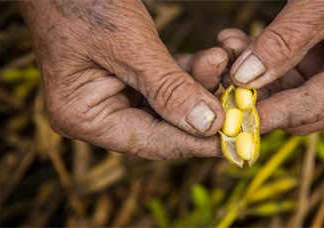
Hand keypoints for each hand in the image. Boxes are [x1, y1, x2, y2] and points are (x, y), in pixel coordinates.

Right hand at [18, 1, 228, 158]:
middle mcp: (99, 112)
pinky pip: (167, 81)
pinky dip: (190, 70)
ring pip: (170, 103)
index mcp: (83, 117)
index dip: (195, 142)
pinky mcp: (130, 75)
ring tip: (222, 61)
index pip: (150, 142)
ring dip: (200, 84)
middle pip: (163, 126)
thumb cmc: (81, 1)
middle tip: (241, 101)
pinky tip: (213, 57)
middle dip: (203, 109)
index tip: (235, 139)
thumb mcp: (128, 45)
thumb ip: (168, 88)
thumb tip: (209, 125)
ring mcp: (115, 93)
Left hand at [222, 1, 323, 134]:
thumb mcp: (321, 3)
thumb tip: (244, 78)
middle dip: (259, 94)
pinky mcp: (316, 55)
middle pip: (298, 107)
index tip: (236, 120)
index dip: (274, 114)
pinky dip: (256, 56)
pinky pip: (280, 67)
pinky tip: (232, 41)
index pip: (315, 107)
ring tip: (225, 50)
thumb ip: (284, 42)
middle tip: (222, 83)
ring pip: (282, 88)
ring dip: (250, 74)